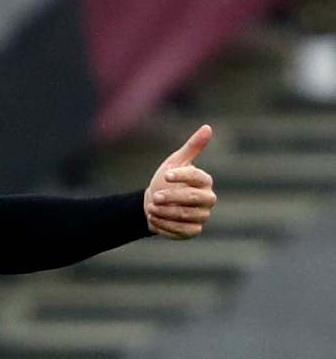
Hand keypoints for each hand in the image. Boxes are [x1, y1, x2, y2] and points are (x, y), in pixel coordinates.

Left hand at [146, 123, 216, 239]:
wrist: (152, 203)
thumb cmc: (166, 181)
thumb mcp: (176, 162)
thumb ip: (192, 147)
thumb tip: (208, 127)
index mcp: (204, 181)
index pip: (197, 177)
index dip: (181, 176)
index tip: (165, 175)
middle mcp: (208, 199)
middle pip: (193, 198)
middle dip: (172, 197)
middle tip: (154, 197)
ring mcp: (202, 216)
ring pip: (186, 215)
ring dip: (164, 212)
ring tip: (150, 208)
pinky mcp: (193, 231)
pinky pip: (182, 231)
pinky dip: (164, 226)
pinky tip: (153, 219)